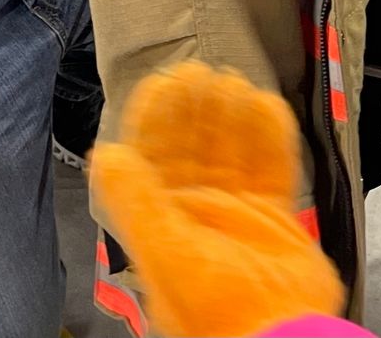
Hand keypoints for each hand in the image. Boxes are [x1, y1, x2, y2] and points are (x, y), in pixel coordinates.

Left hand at [90, 62, 343, 336]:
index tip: (162, 81)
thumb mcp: (167, 254)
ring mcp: (238, 209)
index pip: (154, 155)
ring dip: (232, 113)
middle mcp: (198, 207)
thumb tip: (106, 153)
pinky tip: (268, 103)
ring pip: (234, 148)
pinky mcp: (274, 214)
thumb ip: (138, 203)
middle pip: (195, 144)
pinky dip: (273, 133)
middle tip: (198, 70)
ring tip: (231, 80)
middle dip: (195, 107)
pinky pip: (274, 164)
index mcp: (164, 216)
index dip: (156, 117)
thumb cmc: (212, 310)